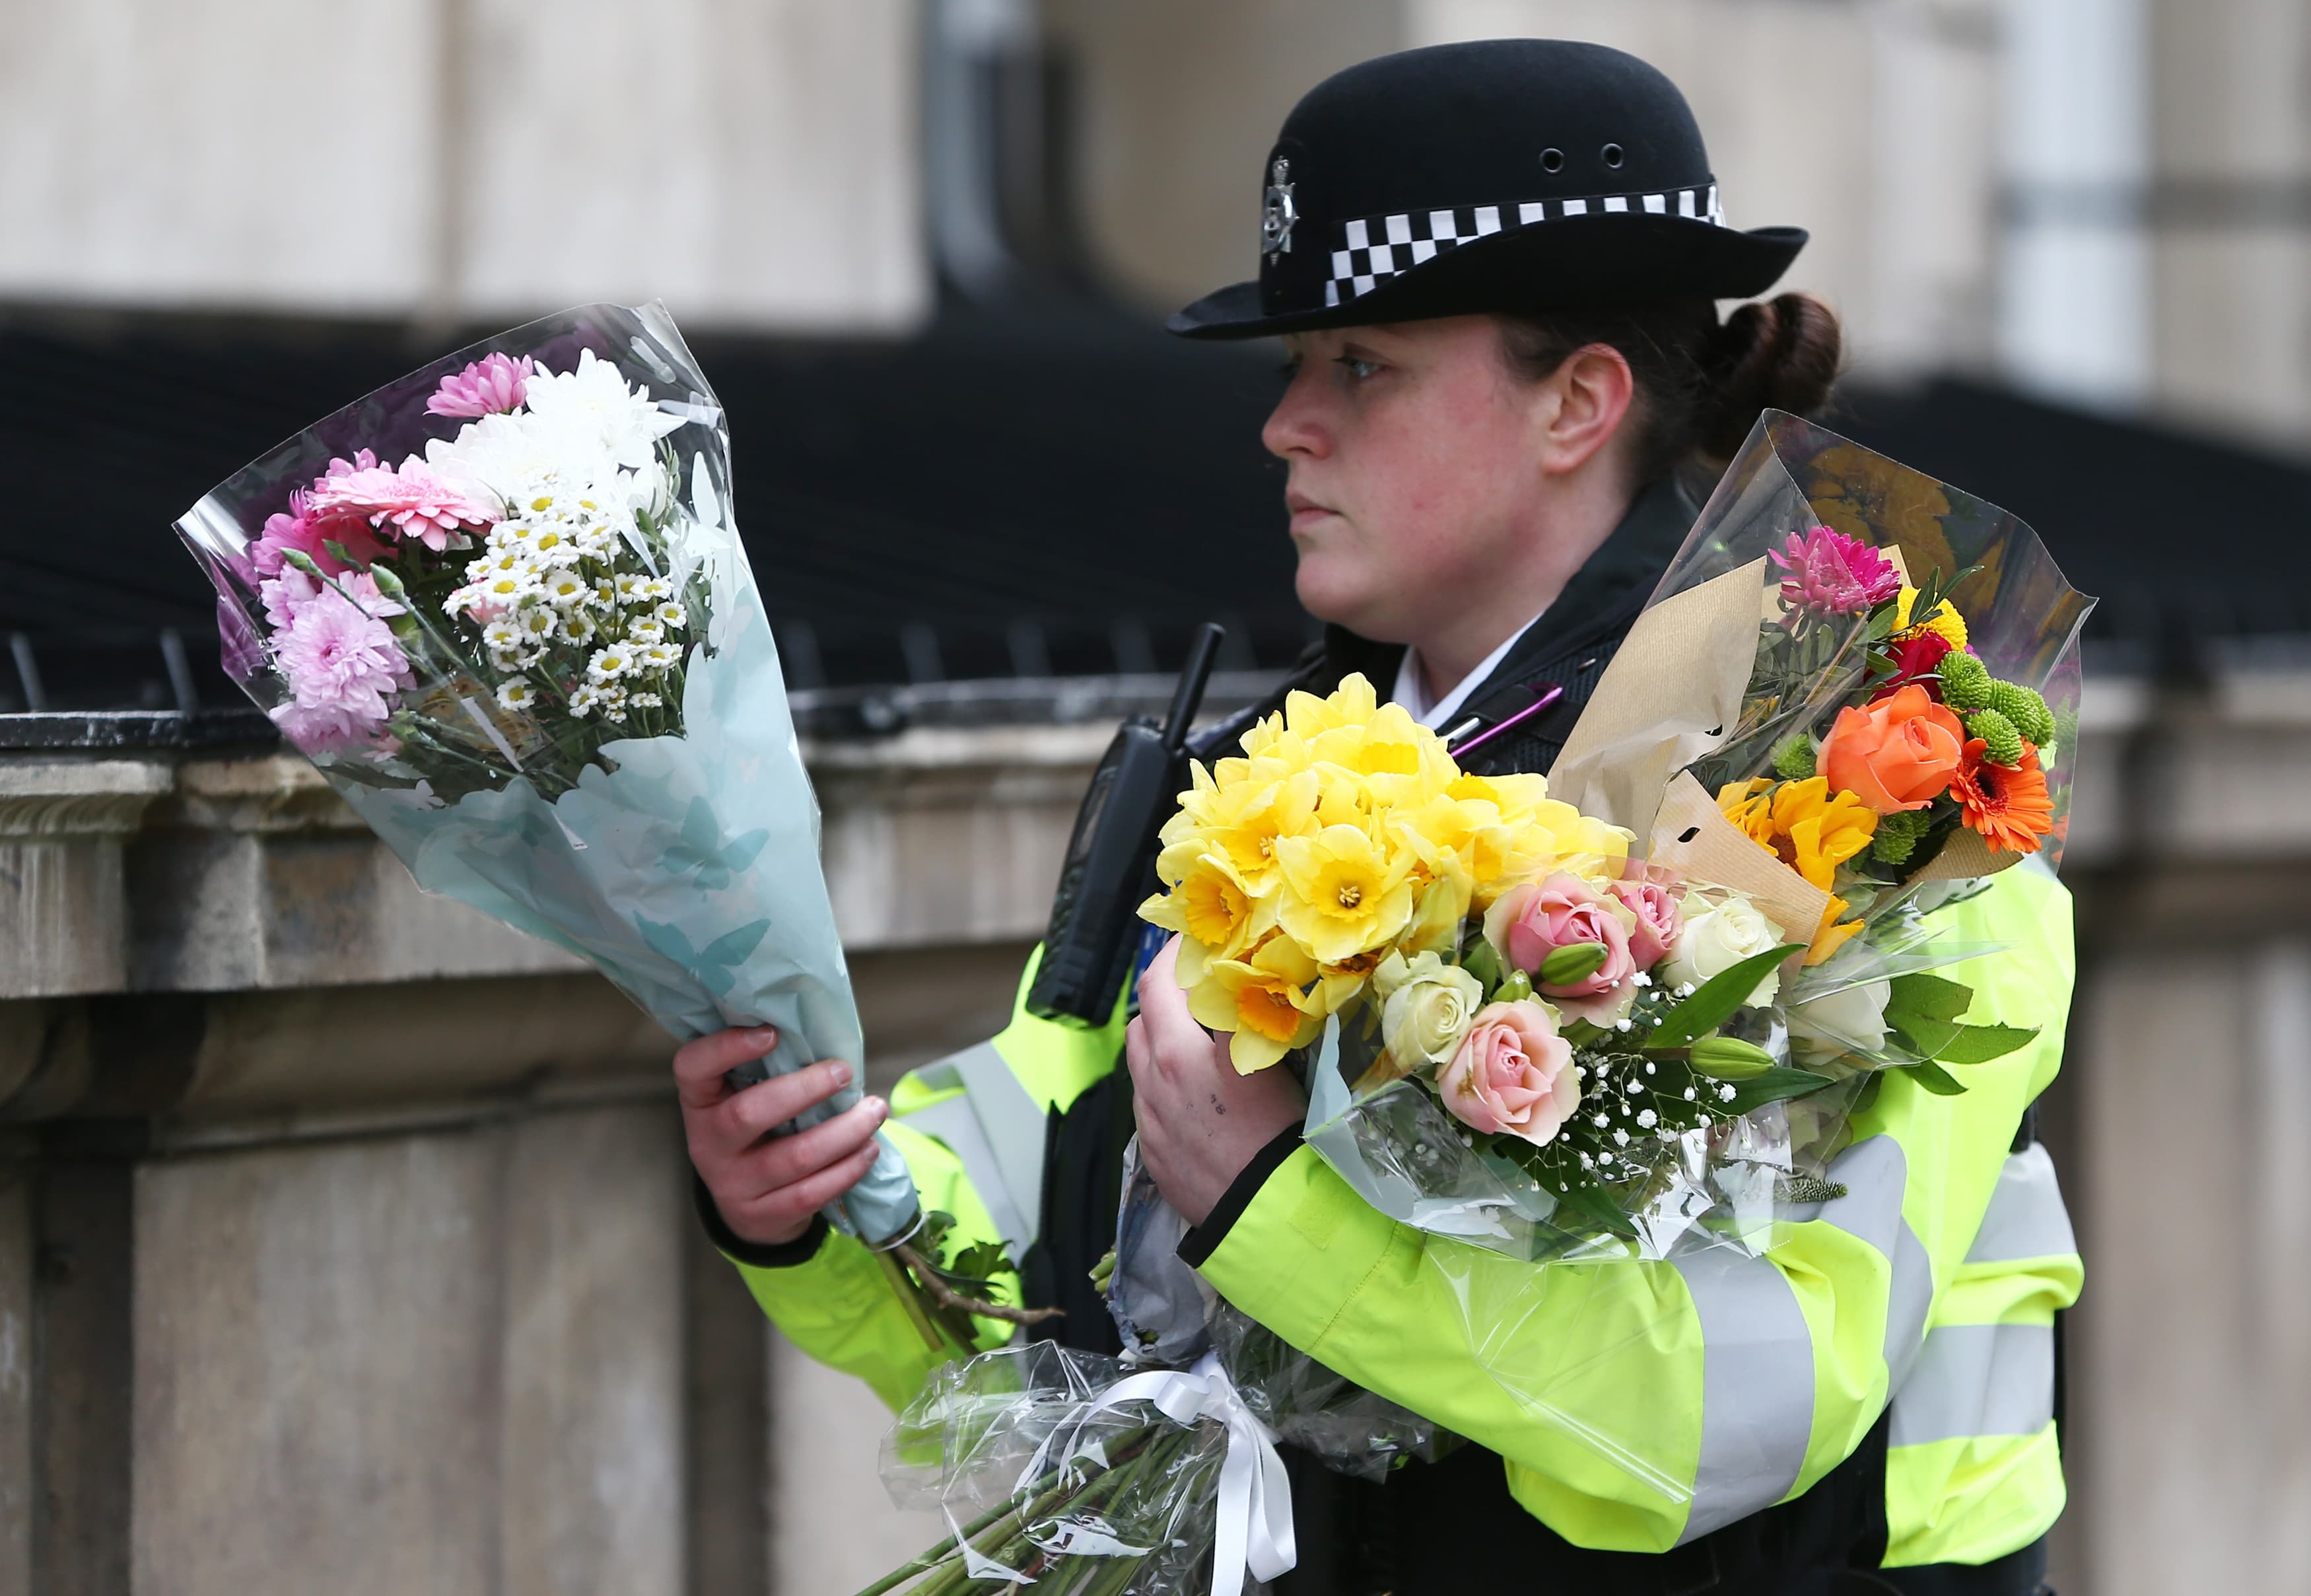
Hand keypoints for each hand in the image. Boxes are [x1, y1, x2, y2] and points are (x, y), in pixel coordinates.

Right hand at [673, 1025, 887, 1246]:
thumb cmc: (755, 1133)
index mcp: (700, 1102)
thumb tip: (822, 1032)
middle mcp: (708, 1143)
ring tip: (875, 1110)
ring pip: (795, 1157)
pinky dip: (848, 1169)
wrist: (747, 1207)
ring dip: (845, 1131)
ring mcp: (733, 1184)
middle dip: (805, 1089)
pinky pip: (812, 1193)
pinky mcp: (763, 1215)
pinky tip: (869, 1149)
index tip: (772, 1032)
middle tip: (844, 1072)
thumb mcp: (743, 1099)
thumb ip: (766, 1069)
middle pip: (748, 1113)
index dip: (727, 1047)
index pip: (693, 1068)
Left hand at [1125, 938, 1305, 1227]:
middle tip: (1196, 978)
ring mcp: (1150, 1112)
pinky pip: (1143, 1094)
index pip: (1179, 976)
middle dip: (1169, 983)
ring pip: (1138, 1047)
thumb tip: (1257, 990)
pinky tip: (1190, 1089)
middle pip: (1149, 1003)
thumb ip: (1261, 1027)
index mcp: (1200, 1051)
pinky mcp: (1148, 1145)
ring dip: (1158, 1029)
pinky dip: (1159, 1077)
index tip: (1204, 944)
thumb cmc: (1292, 1147)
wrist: (1270, 1223)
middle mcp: (1165, 1075)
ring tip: (1191, 1031)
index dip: (1189, 952)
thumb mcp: (1285, 1073)